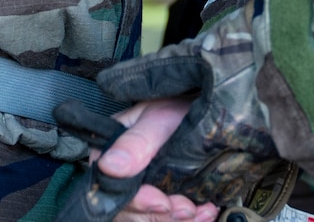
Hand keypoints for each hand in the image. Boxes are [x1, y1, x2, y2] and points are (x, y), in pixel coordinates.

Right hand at [102, 99, 215, 221]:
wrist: (200, 106)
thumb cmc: (176, 104)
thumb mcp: (157, 119)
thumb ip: (135, 143)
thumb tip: (109, 166)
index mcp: (109, 154)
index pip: (113, 190)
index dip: (137, 202)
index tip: (163, 202)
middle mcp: (119, 176)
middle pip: (131, 212)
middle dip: (162, 215)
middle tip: (188, 209)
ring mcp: (140, 188)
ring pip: (149, 218)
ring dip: (177, 220)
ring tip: (202, 212)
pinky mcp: (161, 196)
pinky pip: (167, 218)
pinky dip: (188, 220)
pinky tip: (204, 213)